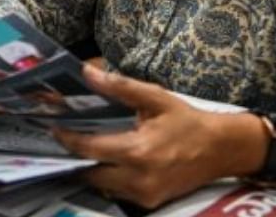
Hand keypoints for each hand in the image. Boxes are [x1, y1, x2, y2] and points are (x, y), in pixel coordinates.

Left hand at [53, 65, 262, 208]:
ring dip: (91, 169)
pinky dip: (109, 179)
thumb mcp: (155, 98)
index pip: (89, 148)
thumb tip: (87, 72)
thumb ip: (120, 87)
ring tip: (81, 148)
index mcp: (137, 151)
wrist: (222, 150)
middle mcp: (138, 178)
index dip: (68, 139)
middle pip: (91, 173)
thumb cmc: (187, 121)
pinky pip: (118, 193)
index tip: (53, 127)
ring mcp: (145, 194)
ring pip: (103, 186)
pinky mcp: (151, 202)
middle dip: (75, 157)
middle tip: (63, 139)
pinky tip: (104, 161)